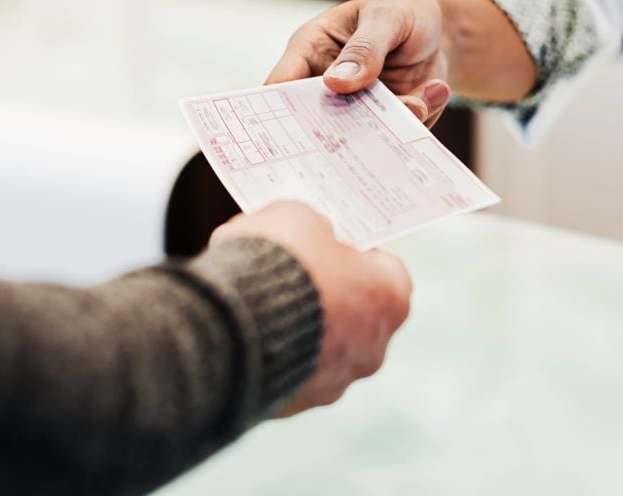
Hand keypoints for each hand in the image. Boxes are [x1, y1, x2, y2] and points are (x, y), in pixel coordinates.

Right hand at [210, 201, 411, 415]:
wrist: (232, 325)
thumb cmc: (278, 264)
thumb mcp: (298, 217)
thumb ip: (312, 226)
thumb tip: (309, 233)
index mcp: (390, 297)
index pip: (384, 270)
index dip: (352, 253)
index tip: (325, 243)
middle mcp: (374, 347)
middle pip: (355, 313)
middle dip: (325, 293)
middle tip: (289, 271)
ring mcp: (336, 381)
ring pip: (321, 348)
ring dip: (296, 327)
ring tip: (256, 300)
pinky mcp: (296, 404)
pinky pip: (288, 371)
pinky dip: (271, 353)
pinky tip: (243, 331)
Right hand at [267, 0, 452, 127]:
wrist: (443, 34)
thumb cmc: (404, 14)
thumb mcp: (387, 19)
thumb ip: (364, 48)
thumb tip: (335, 82)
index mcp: (311, 51)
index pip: (281, 86)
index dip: (278, 112)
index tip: (293, 132)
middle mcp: (326, 86)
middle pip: (315, 122)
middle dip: (342, 130)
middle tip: (370, 128)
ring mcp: (355, 108)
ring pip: (359, 135)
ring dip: (391, 122)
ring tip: (420, 98)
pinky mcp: (383, 123)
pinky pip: (393, 136)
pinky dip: (415, 119)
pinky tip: (433, 91)